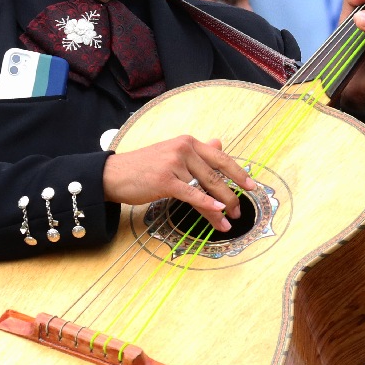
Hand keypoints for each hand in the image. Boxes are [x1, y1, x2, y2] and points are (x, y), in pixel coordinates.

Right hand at [103, 136, 256, 232]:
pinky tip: (217, 212)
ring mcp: (174, 164)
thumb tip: (219, 144)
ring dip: (220, 208)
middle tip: (240, 211)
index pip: (220, 158)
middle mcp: (183, 149)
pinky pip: (192, 194)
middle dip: (232, 195)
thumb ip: (197, 151)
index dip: (239, 173)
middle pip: (216, 175)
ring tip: (229, 221)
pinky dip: (206, 204)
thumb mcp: (171, 154)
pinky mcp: (165, 180)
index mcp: (187, 142)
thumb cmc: (143, 167)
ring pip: (206, 188)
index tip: (251, 186)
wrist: (113, 174)